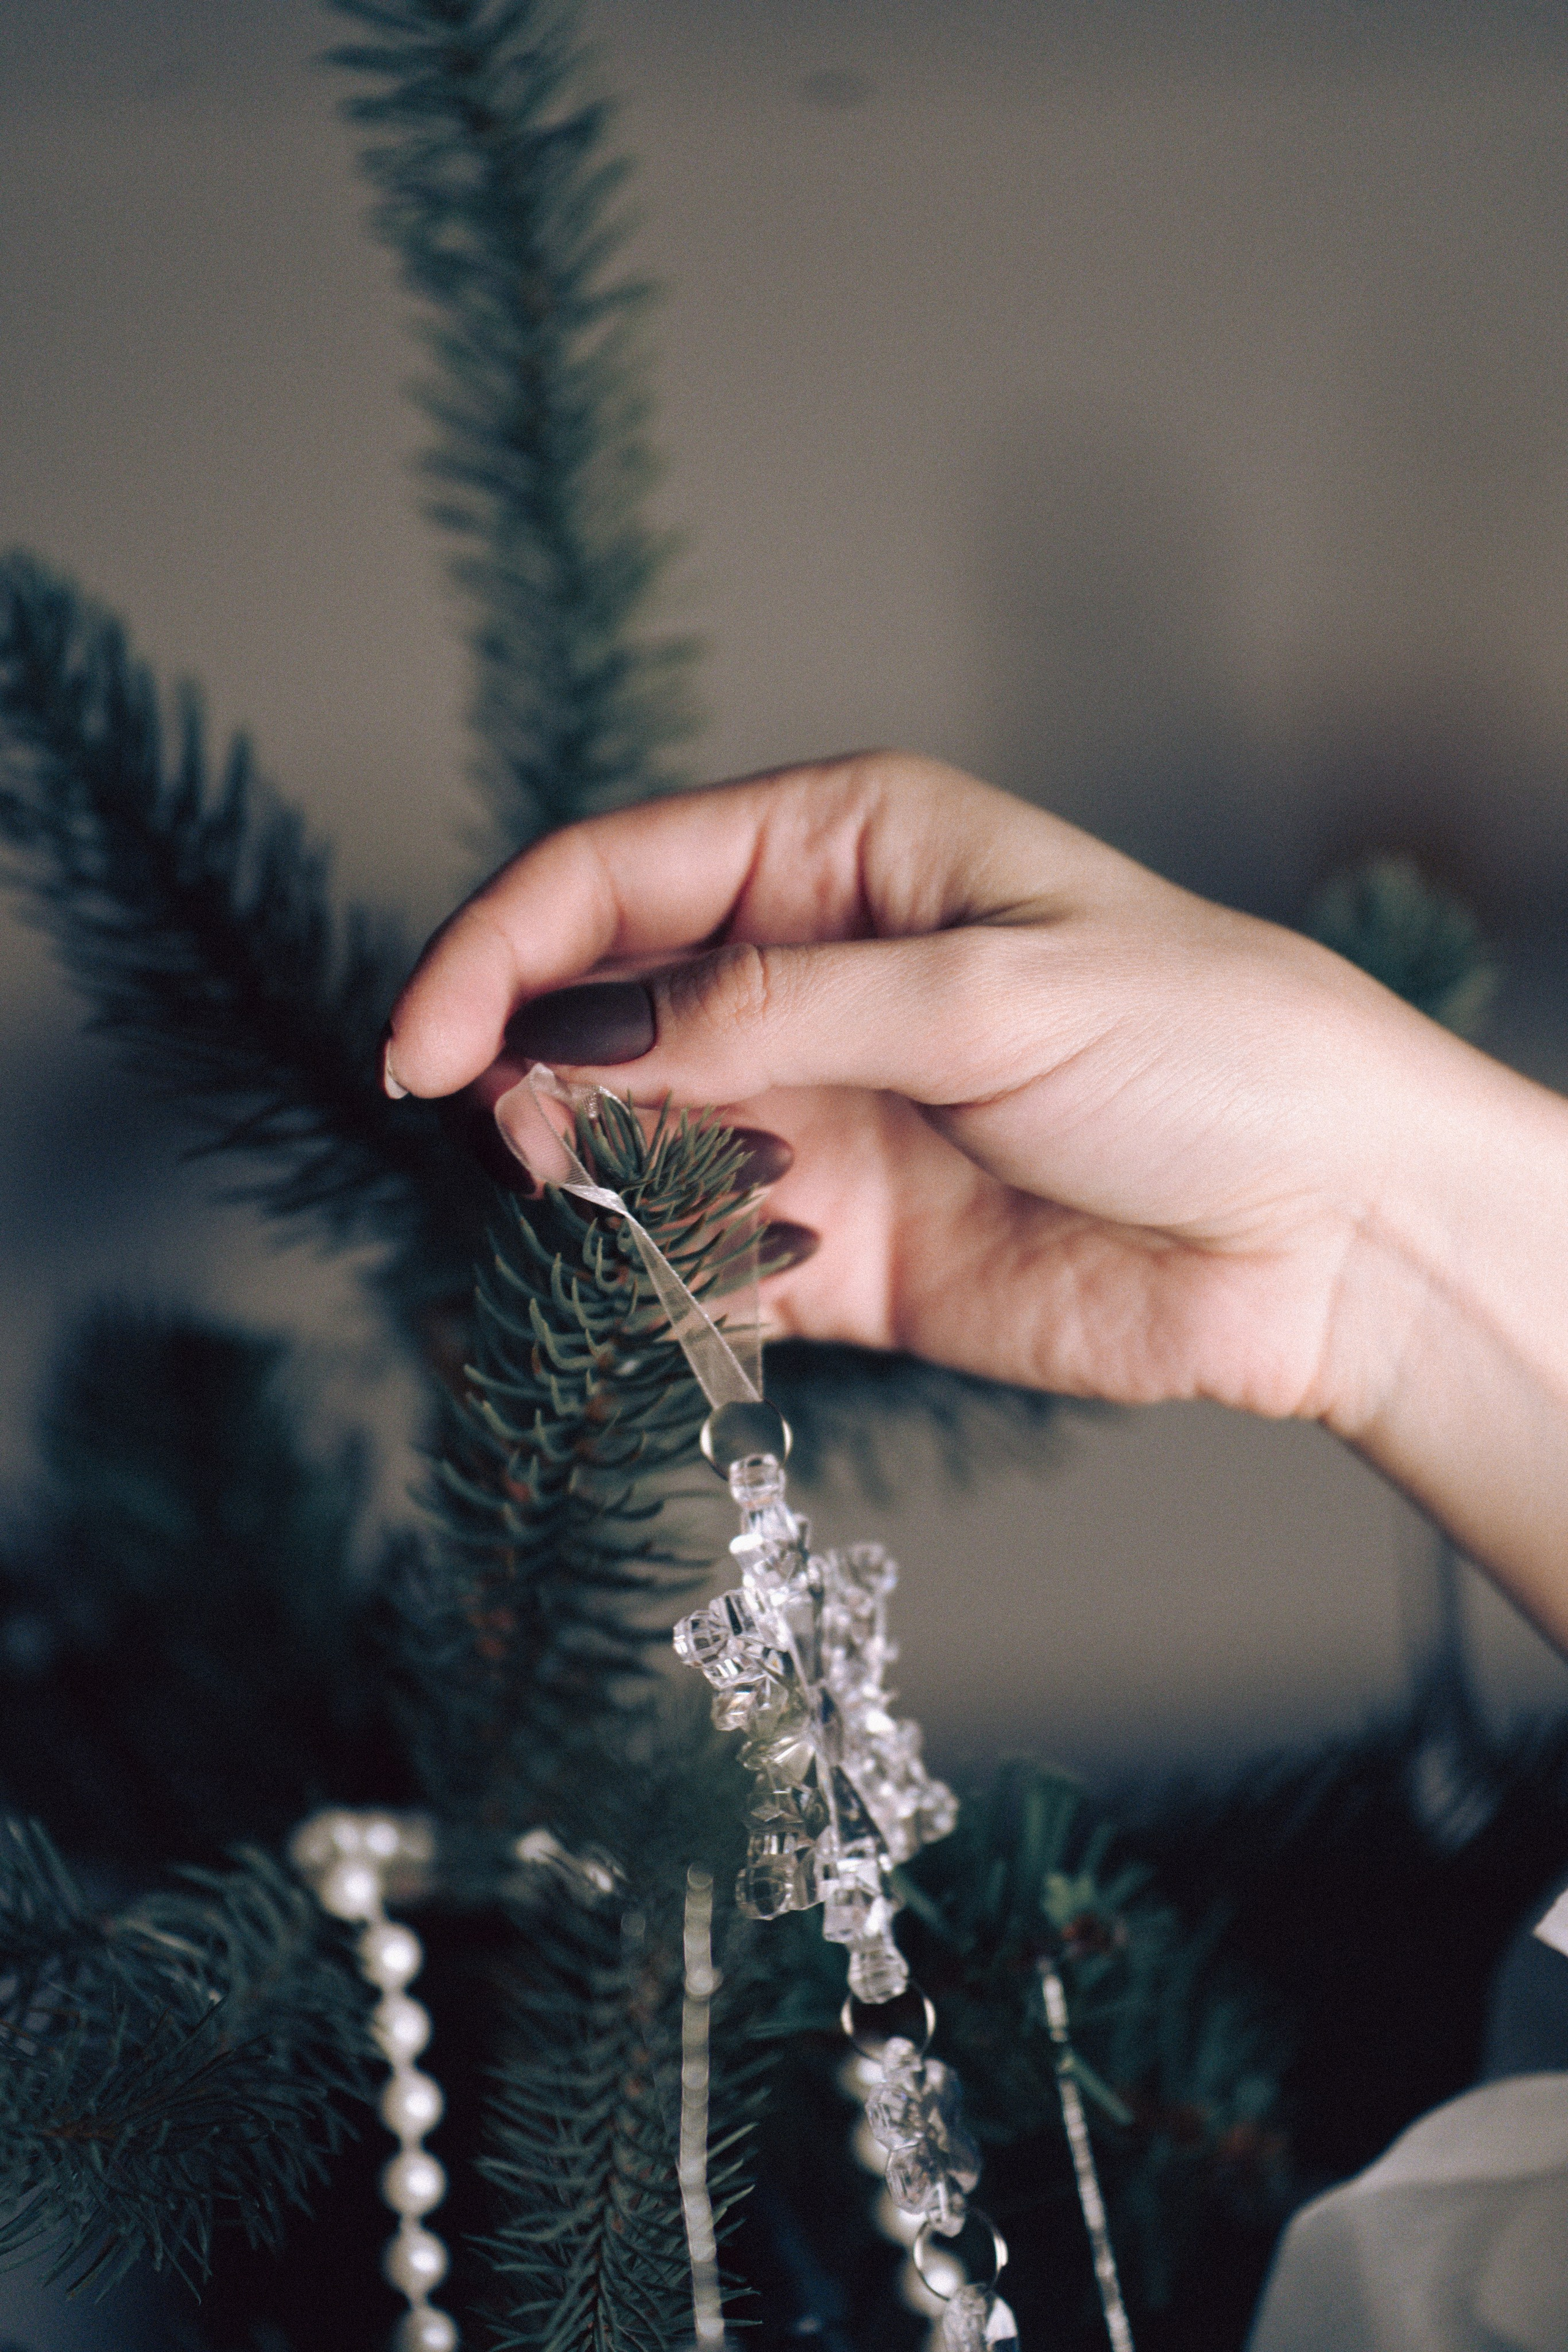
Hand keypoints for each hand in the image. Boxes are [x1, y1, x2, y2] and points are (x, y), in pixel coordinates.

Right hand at [387, 753, 1567, 1641]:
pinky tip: (697, 1282)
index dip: (498, 948)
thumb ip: (773, 1014)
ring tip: (613, 1199)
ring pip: (631, 1138)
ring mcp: (823, 1117)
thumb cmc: (1215, 1052)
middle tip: (522, 1135)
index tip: (423, 1042)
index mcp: (851, 855)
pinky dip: (668, 1278)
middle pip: (601, 1006)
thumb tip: (586, 1034)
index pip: (617, 877)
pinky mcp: (842, 1252)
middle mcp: (818, 980)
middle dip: (532, 1066)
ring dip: (593, 1174)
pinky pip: (701, 1262)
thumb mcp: (989, 993)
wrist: (1338, 1235)